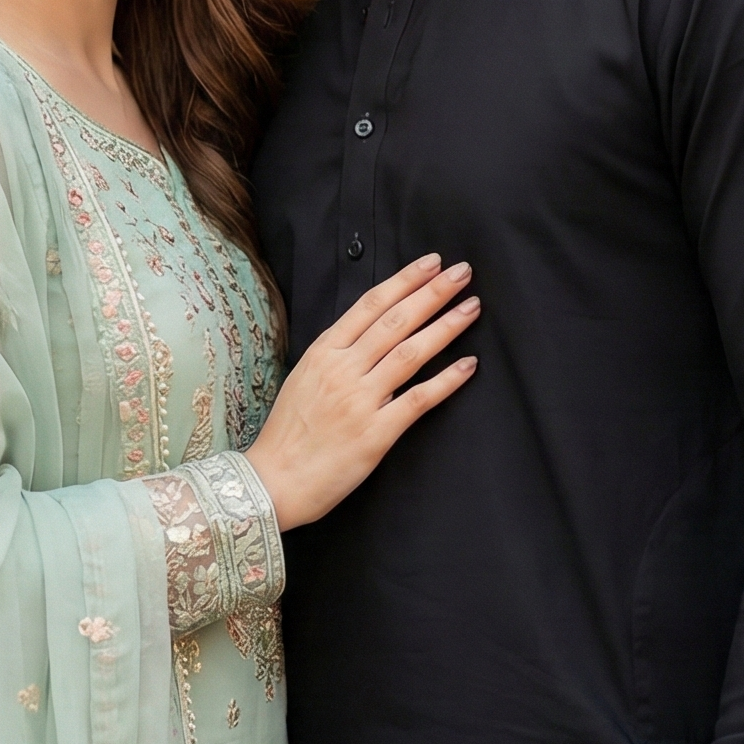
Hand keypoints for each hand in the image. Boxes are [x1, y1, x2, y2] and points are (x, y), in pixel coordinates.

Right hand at [246, 255, 478, 529]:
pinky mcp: (376, 433)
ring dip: (445, 326)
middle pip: (396, 321)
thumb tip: (372, 330)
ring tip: (471, 308)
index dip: (405, 281)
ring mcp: (360, 400)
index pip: (370, 305)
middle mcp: (343, 369)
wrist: (272, 480)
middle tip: (462, 273)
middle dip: (432, 292)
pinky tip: (468, 365)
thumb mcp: (304, 378)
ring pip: (410, 352)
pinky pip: (418, 399)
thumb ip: (336, 353)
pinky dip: (446, 380)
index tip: (432, 263)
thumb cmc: (288, 432)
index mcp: (323, 352)